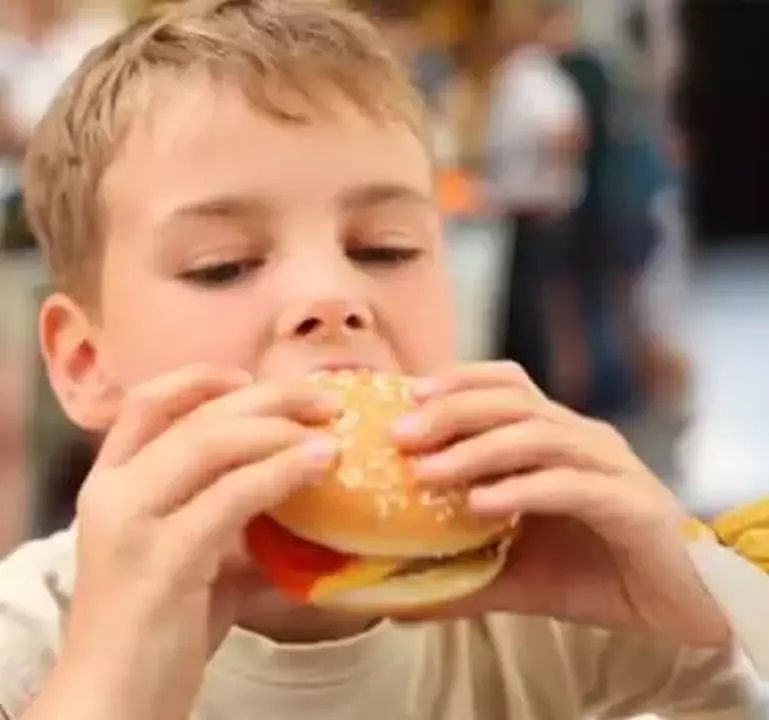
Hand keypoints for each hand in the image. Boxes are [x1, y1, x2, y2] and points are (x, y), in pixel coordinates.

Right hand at [59, 366, 337, 717]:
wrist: (113, 702)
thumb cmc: (156, 635)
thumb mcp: (195, 564)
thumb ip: (234, 527)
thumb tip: (303, 504)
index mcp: (110, 485)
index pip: (148, 402)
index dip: (204, 379)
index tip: (256, 379)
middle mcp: (113, 494)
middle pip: (196, 415)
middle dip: (269, 398)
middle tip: (328, 401)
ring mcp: (132, 525)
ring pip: (211, 443)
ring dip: (282, 429)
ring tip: (334, 432)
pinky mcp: (163, 560)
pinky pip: (230, 497)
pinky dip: (280, 472)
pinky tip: (318, 466)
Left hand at [390, 362, 729, 646]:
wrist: (681, 610)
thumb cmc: (604, 577)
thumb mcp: (519, 575)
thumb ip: (464, 573)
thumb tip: (393, 596)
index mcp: (563, 440)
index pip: (510, 386)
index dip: (459, 381)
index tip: (404, 399)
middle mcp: (588, 441)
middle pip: (516, 401)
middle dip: (453, 410)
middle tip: (400, 435)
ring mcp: (613, 469)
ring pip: (540, 436)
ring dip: (478, 450)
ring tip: (429, 473)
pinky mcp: (631, 506)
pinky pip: (571, 485)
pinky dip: (523, 490)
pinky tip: (483, 505)